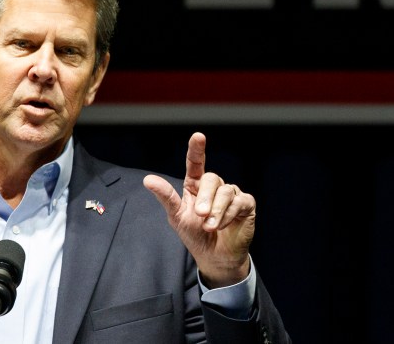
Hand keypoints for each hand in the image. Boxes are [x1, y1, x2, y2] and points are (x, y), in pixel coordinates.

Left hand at [143, 132, 255, 287]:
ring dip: (217, 211)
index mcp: (196, 185)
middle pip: (212, 178)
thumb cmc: (194, 235)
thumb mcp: (176, 216)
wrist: (214, 257)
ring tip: (210, 227)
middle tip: (201, 215)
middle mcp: (214, 187)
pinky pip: (240, 201)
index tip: (198, 137)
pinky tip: (223, 226)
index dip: (197, 149)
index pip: (196, 163)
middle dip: (206, 198)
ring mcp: (231, 194)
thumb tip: (147, 179)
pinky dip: (229, 215)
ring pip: (227, 191)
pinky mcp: (246, 205)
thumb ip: (166, 197)